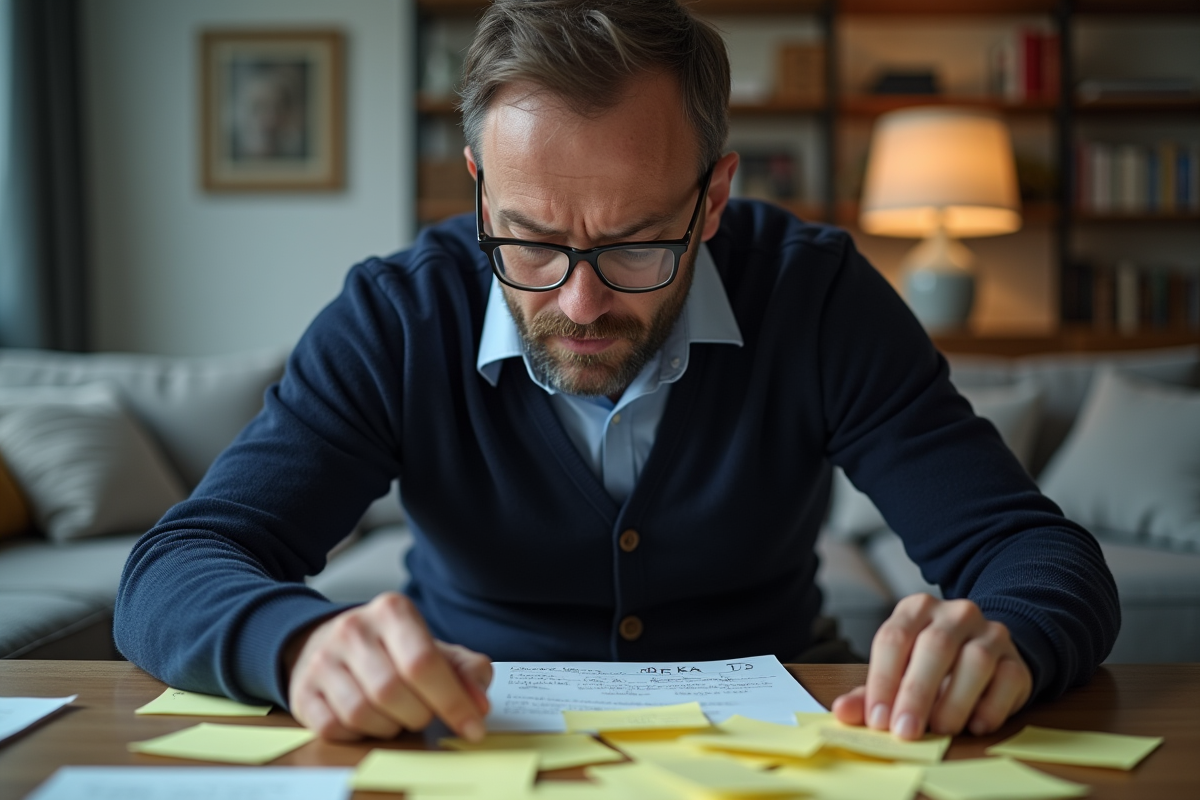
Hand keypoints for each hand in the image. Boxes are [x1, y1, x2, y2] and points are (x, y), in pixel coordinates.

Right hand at [285, 592, 492, 741]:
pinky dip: (359, 734)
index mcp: (392, 611)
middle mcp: (353, 629)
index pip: (424, 662)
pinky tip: (368, 719)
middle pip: (393, 691)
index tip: (473, 727)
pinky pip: (335, 728)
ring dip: (389, 726)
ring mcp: (322, 659)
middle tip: (424, 713)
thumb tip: (478, 704)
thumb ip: (465, 671)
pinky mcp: (302, 690)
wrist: (328, 641)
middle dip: (419, 714)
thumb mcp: (433, 648)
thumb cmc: (391, 650)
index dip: (452, 700)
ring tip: (396, 714)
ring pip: (362, 712)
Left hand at [831, 593, 1030, 739]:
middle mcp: (954, 613)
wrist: (985, 653)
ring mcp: (990, 632)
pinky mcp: (1016, 659)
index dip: (883, 681)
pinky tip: (975, 725)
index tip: (877, 720)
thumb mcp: (898, 672)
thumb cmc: (930, 666)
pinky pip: (1008, 679)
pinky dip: (991, 707)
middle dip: (916, 693)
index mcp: (915, 609)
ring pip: (975, 660)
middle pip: (934, 647)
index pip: (894, 638)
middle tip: (905, 731)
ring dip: (954, 701)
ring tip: (940, 729)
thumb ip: (870, 692)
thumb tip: (842, 712)